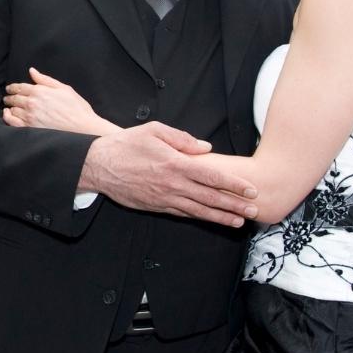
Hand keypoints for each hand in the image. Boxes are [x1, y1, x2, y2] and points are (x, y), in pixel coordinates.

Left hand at [3, 68, 113, 135]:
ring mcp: (29, 117)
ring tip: (9, 107)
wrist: (83, 128)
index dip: (13, 87)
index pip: (19, 87)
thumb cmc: (77, 108)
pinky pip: (12, 122)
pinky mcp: (29, 129)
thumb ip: (45, 80)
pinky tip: (8, 114)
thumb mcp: (64, 88)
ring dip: (10, 107)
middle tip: (8, 97)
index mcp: (39, 91)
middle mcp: (31, 103)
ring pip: (12, 109)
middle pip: (14, 98)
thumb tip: (32, 71)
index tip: (10, 88)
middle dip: (10, 96)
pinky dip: (7, 117)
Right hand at [80, 122, 257, 226]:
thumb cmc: (126, 145)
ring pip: (198, 211)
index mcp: (175, 163)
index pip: (212, 176)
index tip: (251, 190)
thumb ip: (182, 138)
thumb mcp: (154, 130)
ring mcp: (165, 198)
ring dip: (221, 217)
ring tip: (239, 222)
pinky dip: (199, 218)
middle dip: (234, 205)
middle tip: (254, 211)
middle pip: (210, 198)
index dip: (234, 184)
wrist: (99, 166)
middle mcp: (173, 184)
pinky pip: (182, 214)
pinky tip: (211, 220)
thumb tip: (205, 147)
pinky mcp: (156, 206)